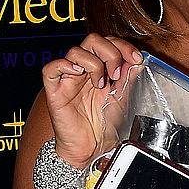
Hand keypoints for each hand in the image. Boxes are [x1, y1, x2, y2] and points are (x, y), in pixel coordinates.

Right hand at [42, 33, 143, 168]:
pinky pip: (51, 69)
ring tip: (99, 84)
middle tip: (116, 74)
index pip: (108, 42)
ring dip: (93, 64)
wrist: (92, 148)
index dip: (123, 46)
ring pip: (75, 51)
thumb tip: (137, 59)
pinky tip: (78, 75)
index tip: (136, 59)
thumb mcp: (122, 97)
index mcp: (99, 68)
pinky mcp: (54, 91)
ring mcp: (68, 78)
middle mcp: (83, 70)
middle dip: (110, 53)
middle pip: (92, 40)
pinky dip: (64, 66)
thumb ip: (128, 76)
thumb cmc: (103, 124)